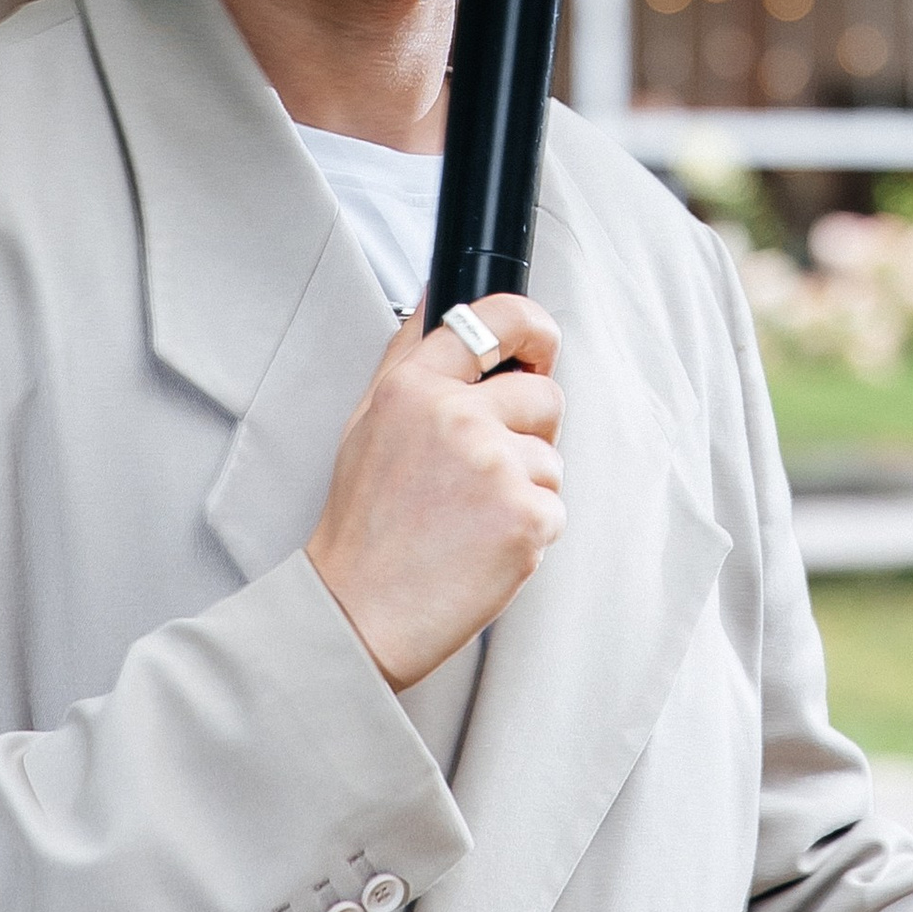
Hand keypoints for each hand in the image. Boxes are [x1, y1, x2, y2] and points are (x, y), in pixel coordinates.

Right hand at [307, 294, 563, 691]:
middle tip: (481, 474)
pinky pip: (555, 509)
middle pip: (544, 394)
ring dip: (525, 490)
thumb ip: (407, 355)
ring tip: (467, 521)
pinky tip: (480, 549)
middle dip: (529, 431)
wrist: (358, 612)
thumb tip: (438, 299)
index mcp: (414, 387)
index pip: (494, 319)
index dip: (532, 327)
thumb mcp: (368, 422)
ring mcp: (495, 466)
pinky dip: (528, 534)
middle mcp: (456, 417)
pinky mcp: (525, 516)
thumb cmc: (363, 524)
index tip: (539, 345)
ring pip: (551, 459)